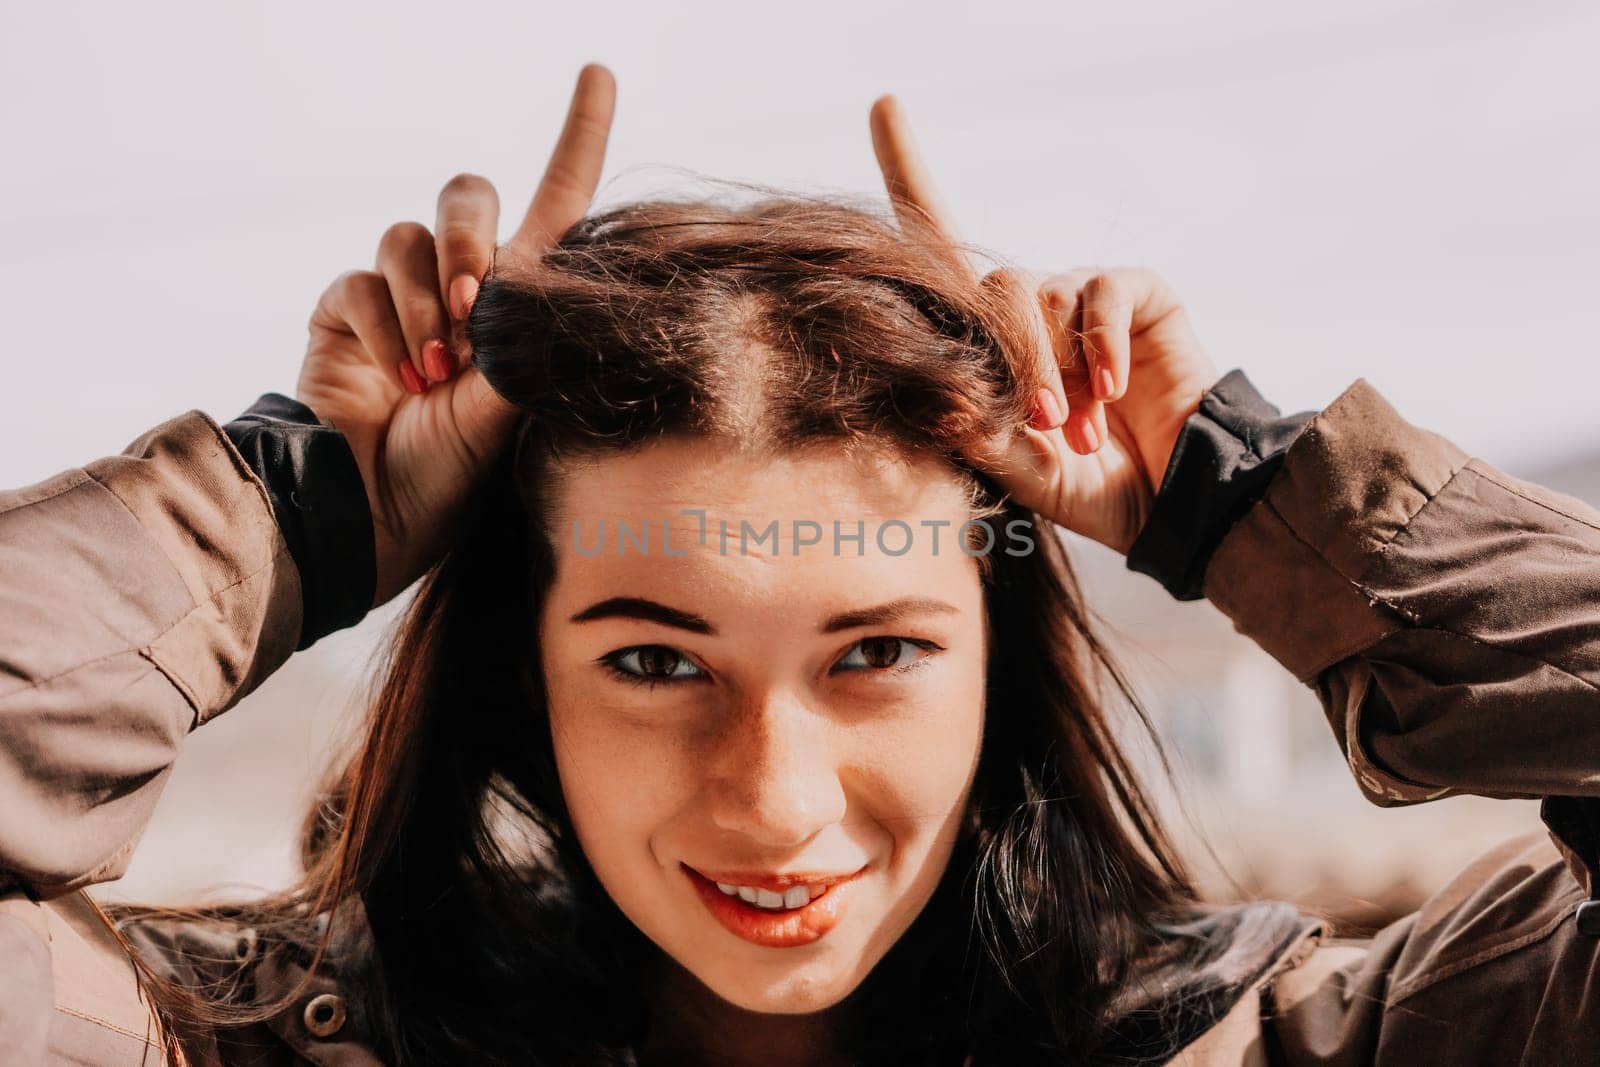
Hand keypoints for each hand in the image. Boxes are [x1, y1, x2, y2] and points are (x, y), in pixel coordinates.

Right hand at [298, 64, 616, 605]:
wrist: (372, 512)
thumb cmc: (455, 476)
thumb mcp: (512, 408)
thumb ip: (525, 338)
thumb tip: (534, 288)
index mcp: (520, 305)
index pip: (556, 203)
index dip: (578, 138)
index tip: (598, 74)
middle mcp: (462, 288)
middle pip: (469, 196)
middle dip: (470, 242)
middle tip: (474, 312)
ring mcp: (400, 296)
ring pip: (411, 234)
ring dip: (425, 300)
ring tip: (434, 371)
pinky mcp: (345, 308)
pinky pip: (362, 276)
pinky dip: (381, 324)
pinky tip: (395, 377)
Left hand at [868, 96, 1219, 555]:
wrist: (1172, 504)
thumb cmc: (1087, 488)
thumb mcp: (1018, 470)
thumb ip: (977, 434)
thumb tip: (939, 396)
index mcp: (990, 340)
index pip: (938, 246)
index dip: (909, 173)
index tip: (883, 104)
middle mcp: (1030, 310)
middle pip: (991, 288)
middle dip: (1014, 363)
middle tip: (1047, 426)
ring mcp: (1082, 300)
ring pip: (1039, 293)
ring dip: (1061, 369)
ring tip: (1085, 429)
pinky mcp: (1136, 295)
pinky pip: (1103, 293)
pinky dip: (1104, 345)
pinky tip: (1115, 392)